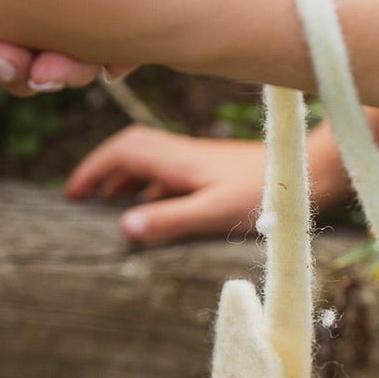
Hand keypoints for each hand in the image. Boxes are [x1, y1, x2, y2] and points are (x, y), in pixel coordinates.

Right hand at [68, 126, 267, 243]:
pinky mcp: (213, 172)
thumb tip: (122, 226)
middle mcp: (182, 154)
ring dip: (125, 177)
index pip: (120, 152)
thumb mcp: (212, 212)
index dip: (92, 169)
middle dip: (103, 169)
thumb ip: (168, 220)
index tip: (72, 193)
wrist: (306, 175)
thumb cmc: (264, 195)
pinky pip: (169, 175)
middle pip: (130, 150)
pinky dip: (151, 187)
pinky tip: (154, 210)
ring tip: (108, 204)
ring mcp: (198, 162)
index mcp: (176, 159)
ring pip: (149, 162)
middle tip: (81, 196)